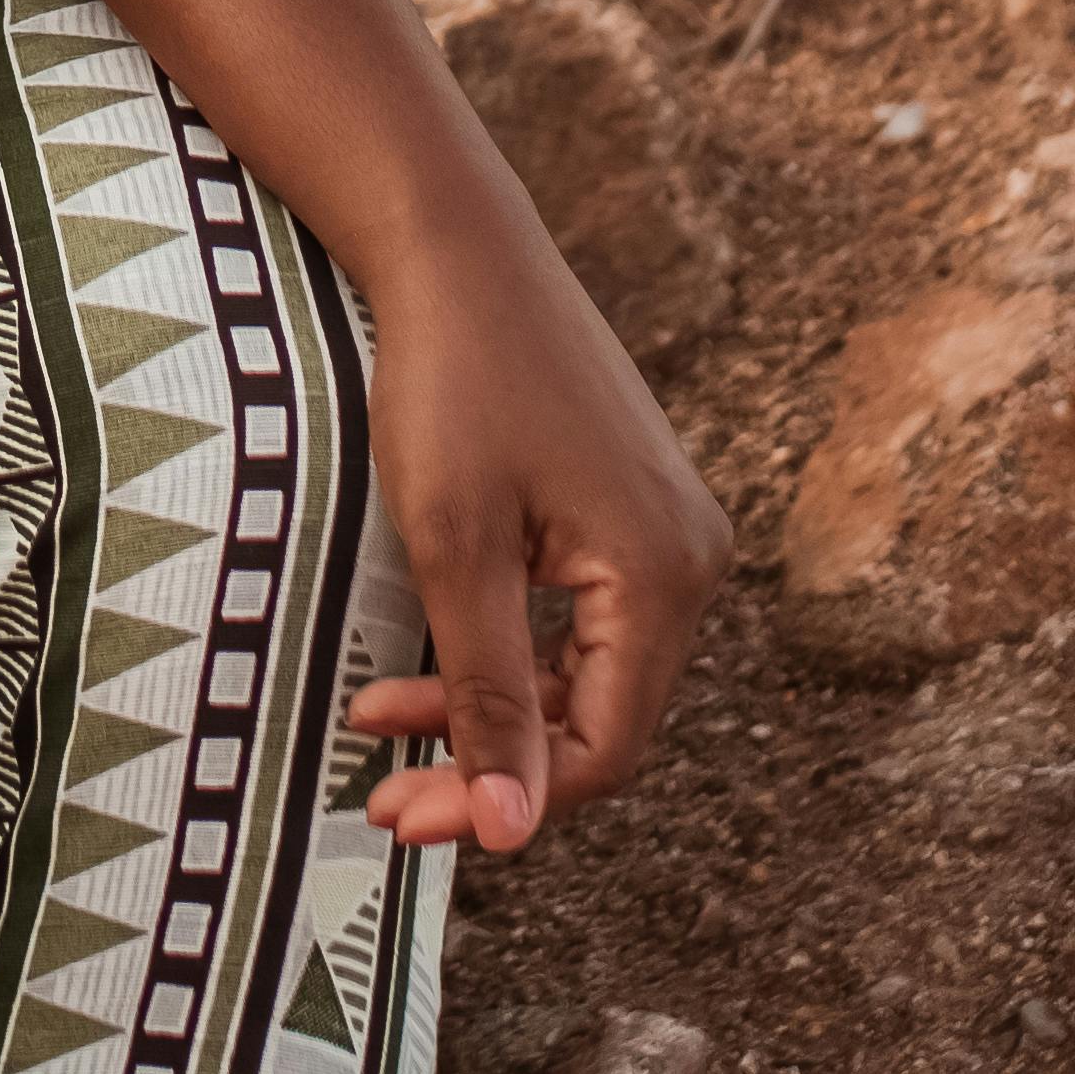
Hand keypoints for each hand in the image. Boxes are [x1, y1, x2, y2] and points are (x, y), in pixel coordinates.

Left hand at [346, 214, 731, 860]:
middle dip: (490, 757)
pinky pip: (581, 614)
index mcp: (665, 576)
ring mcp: (666, 526)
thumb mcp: (456, 548)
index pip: (601, 748)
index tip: (402, 814)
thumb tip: (510, 829)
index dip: (503, 797)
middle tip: (383, 794)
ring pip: (585, 668)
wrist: (455, 244)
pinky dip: (509, 647)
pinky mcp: (628, 501)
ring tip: (384, 716)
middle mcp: (691, 559)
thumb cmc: (451, 381)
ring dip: (491, 705)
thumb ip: (490, 693)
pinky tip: (433, 657)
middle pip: (599, 715)